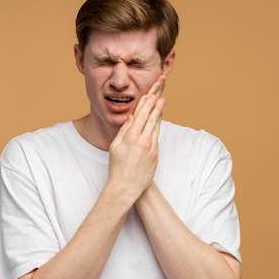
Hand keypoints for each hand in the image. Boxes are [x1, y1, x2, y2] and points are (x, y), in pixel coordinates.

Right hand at [107, 75, 166, 201]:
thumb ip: (124, 130)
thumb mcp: (115, 147)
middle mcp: (143, 141)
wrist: (126, 186)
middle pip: (151, 118)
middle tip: (160, 92)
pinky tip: (159, 119)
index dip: (146, 103)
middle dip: (156, 103)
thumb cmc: (117, 167)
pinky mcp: (156, 155)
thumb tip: (131, 117)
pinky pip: (157, 136)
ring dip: (159, 112)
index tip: (150, 94)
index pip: (141, 116)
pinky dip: (158, 125)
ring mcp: (151, 148)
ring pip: (156, 126)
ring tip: (162, 101)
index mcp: (131, 138)